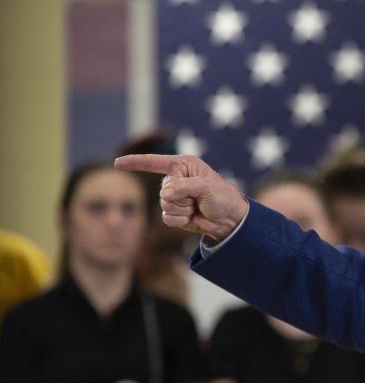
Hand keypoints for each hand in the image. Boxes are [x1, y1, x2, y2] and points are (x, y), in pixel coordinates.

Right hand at [115, 154, 247, 241]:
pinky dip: (180, 219)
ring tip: (196, 207)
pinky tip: (192, 217)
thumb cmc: (223, 198)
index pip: (154, 162)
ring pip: (164, 205)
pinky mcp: (174, 213)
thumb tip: (165, 195)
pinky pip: (166, 217)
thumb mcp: (207, 187)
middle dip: (182, 197)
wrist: (230, 220)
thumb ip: (185, 187)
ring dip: (182, 209)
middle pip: (163, 190)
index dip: (135, 162)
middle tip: (198, 199)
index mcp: (183, 166)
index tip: (117, 163)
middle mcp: (176, 180)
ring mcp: (174, 197)